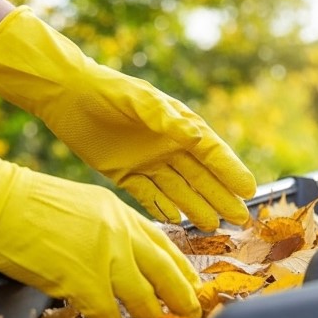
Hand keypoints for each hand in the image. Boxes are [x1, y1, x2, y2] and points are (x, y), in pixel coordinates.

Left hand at [0, 7, 256, 230]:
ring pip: (179, 190)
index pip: (212, 153)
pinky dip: (163, 209)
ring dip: (196, 207)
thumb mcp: (139, 100)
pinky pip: (150, 196)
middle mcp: (167, 146)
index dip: (231, 171)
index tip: (250, 190)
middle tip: (241, 219)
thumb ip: (166, 119)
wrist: (67, 95)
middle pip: (201, 177)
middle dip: (221, 197)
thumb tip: (198, 135)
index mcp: (177, 126)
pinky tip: (177, 222)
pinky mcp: (125, 173)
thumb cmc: (107, 90)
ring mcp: (148, 162)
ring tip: (213, 227)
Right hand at [0, 120, 201, 317]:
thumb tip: (119, 256)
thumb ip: (106, 227)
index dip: (180, 268)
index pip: (163, 243)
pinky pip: (108, 314)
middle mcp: (120, 232)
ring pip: (142, 298)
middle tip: (190, 314)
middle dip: (182, 296)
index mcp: (119, 212)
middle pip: (165, 271)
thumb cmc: (26, 202)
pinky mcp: (81, 280)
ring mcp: (103, 257)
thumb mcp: (82, 205)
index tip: (191, 283)